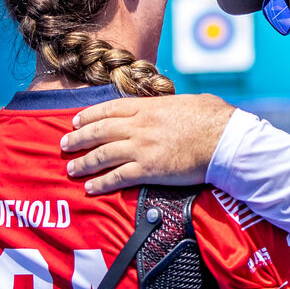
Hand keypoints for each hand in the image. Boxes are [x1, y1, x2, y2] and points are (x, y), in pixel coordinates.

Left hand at [60, 94, 236, 193]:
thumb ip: (174, 104)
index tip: (76, 120)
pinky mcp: (149, 170)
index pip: (110, 108)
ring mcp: (142, 148)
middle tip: (64, 144)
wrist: (225, 140)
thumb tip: (177, 106)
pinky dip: (101, 183)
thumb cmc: (215, 119)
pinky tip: (91, 187)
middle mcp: (140, 126)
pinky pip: (118, 177)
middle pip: (100, 131)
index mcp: (149, 106)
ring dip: (84, 162)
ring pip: (103, 155)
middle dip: (79, 138)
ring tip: (71, 169)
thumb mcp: (190, 101)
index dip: (90, 115)